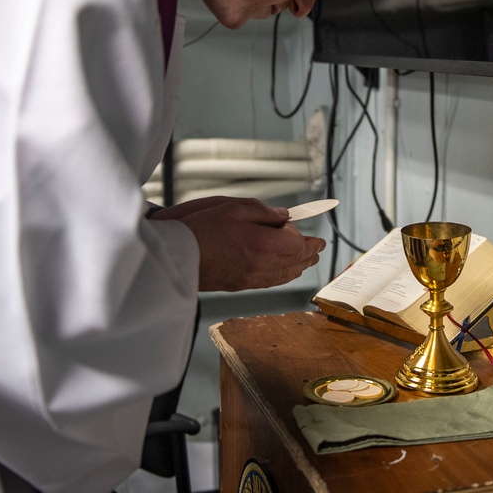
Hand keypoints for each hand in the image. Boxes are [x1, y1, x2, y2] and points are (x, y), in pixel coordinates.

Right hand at [150, 197, 324, 290]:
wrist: (173, 254)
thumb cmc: (199, 227)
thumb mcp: (233, 207)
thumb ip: (264, 212)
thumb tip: (283, 216)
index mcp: (263, 244)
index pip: (297, 243)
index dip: (304, 235)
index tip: (306, 229)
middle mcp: (261, 266)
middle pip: (296, 262)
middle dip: (309, 253)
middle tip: (319, 247)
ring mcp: (251, 279)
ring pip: (285, 275)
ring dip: (299, 266)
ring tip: (308, 259)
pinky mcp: (240, 285)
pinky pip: (271, 282)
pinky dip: (284, 275)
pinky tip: (286, 271)